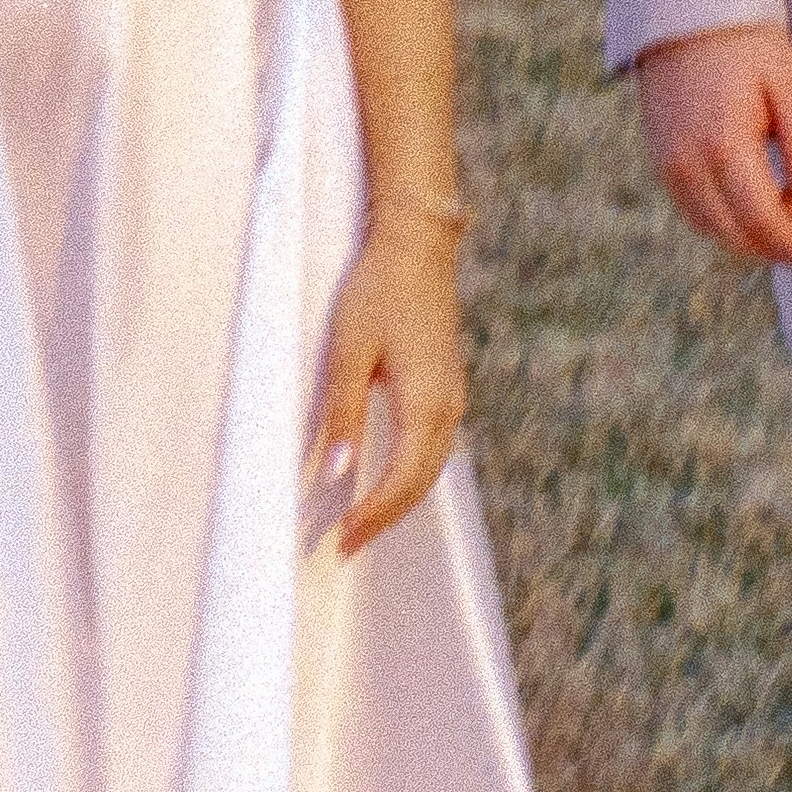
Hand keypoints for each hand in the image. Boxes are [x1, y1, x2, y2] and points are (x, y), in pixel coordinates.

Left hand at [310, 214, 468, 552]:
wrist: (417, 246)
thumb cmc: (377, 291)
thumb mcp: (348, 351)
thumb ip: (344, 414)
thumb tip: (338, 472)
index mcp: (426, 403)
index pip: (401, 481)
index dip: (374, 516)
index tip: (342, 539)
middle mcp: (448, 407)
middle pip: (421, 483)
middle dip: (386, 518)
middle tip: (347, 545)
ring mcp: (453, 397)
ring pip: (431, 468)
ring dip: (399, 498)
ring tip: (362, 521)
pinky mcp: (447, 386)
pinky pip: (434, 447)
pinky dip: (410, 474)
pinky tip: (386, 479)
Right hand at [632, 23, 791, 269]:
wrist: (688, 13)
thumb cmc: (749, 44)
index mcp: (725, 145)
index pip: (763, 222)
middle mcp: (688, 164)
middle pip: (735, 236)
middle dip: (777, 249)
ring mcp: (668, 165)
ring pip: (711, 230)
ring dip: (752, 238)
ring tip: (790, 217)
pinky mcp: (660, 160)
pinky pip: (694, 211)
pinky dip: (726, 222)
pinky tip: (756, 203)